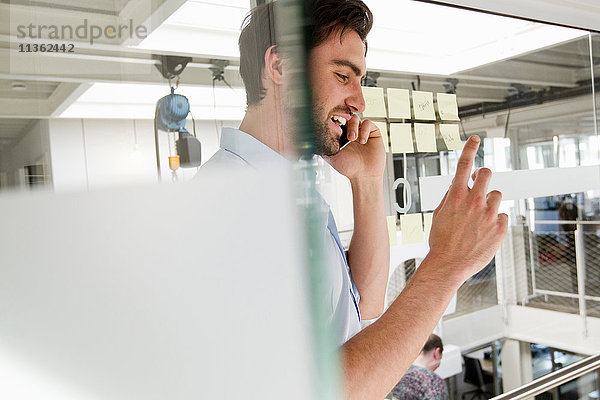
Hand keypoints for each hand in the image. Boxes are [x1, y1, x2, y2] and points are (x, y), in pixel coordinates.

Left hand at [325, 115, 385, 181]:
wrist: (363, 175)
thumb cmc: (348, 168)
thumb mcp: (331, 156)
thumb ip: (322, 147)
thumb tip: (311, 138)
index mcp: (341, 136)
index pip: (337, 122)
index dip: (335, 122)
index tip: (333, 127)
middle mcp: (352, 132)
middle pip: (346, 117)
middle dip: (345, 124)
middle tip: (346, 137)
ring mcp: (362, 132)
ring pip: (356, 118)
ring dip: (353, 126)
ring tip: (353, 139)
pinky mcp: (373, 133)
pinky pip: (368, 123)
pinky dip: (364, 130)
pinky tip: (363, 141)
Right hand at [427, 136, 507, 282]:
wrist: (448, 264)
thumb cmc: (441, 240)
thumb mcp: (439, 213)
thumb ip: (451, 196)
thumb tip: (460, 184)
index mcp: (456, 196)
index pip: (465, 164)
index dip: (470, 148)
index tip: (476, 139)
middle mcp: (474, 201)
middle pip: (487, 174)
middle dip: (483, 176)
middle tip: (480, 183)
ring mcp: (489, 214)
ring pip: (496, 196)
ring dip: (489, 202)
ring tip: (478, 218)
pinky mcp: (499, 228)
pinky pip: (502, 216)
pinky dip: (495, 221)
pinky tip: (484, 232)